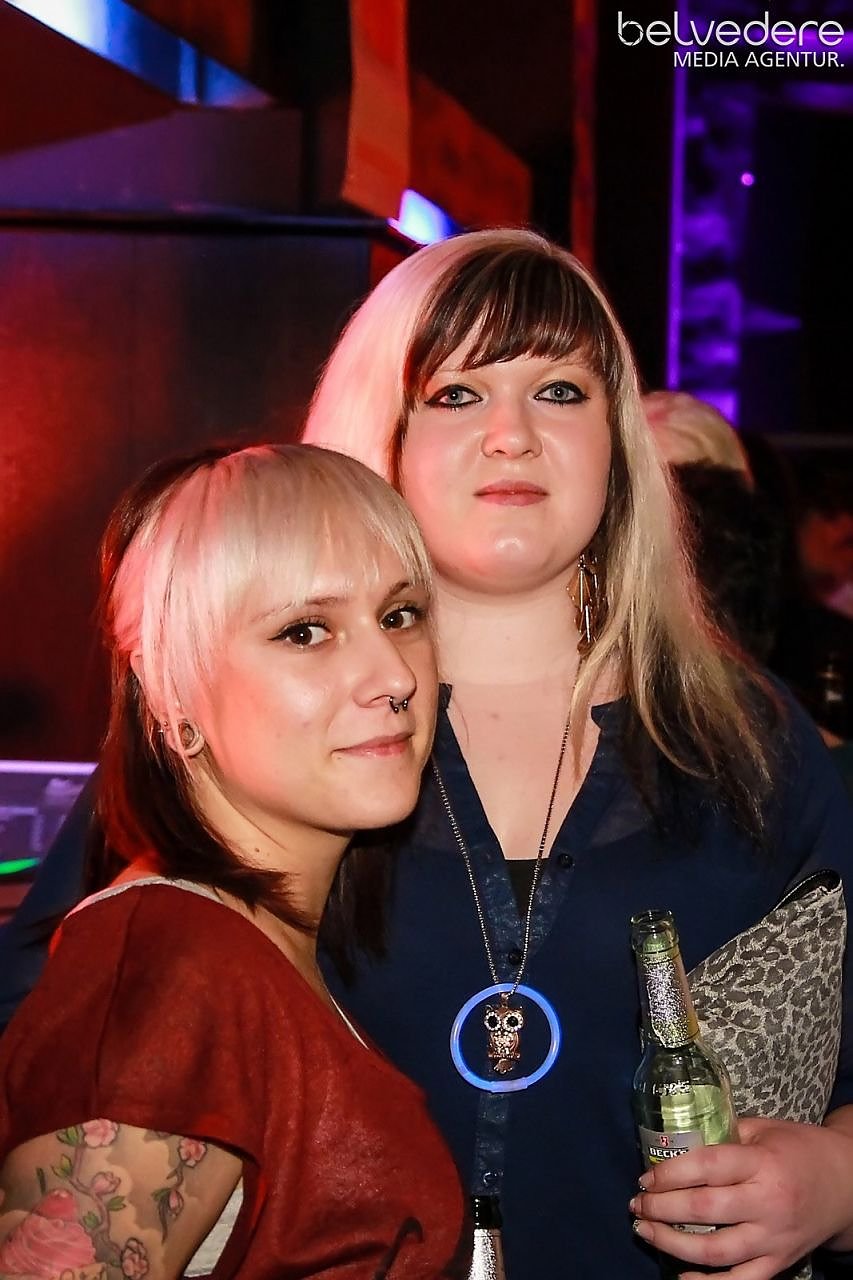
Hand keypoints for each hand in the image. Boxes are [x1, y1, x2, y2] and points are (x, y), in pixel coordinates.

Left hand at [629, 1116, 852, 1279]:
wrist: (846, 1185)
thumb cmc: (799, 1149)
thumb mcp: (762, 1130)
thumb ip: (724, 1137)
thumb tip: (677, 1145)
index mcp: (761, 1163)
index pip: (705, 1166)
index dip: (668, 1174)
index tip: (644, 1178)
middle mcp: (767, 1203)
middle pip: (703, 1210)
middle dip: (661, 1209)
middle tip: (636, 1205)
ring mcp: (773, 1239)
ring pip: (715, 1251)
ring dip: (672, 1244)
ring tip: (645, 1230)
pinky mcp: (779, 1263)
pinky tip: (681, 1277)